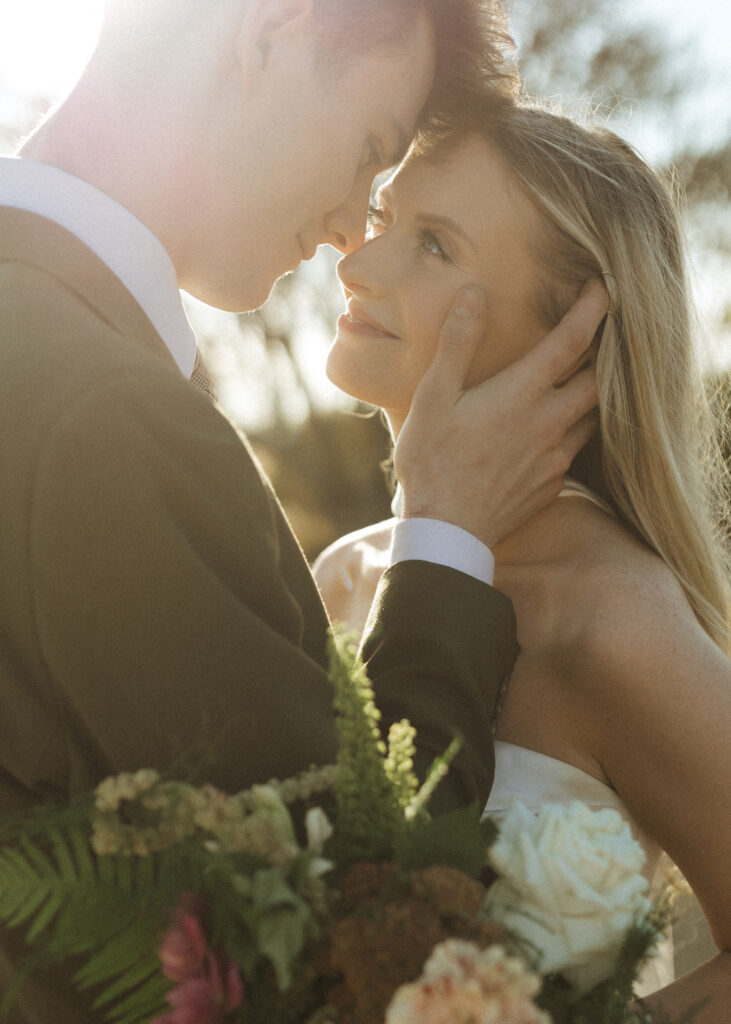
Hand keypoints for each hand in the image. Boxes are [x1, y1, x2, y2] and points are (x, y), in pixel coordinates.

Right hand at [394, 279, 606, 547]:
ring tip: (576, 377)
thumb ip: (458, 344)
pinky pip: (574, 447)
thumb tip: (474, 294)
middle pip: (597, 377)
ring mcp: (555, 456)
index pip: (573, 339)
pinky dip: (571, 428)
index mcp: (522, 394)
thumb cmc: (432, 463)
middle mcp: (549, 422)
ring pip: (592, 414)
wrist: (447, 533)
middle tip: (593, 333)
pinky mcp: (552, 484)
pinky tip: (550, 429)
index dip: (593, 308)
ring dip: (590, 391)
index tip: (602, 287)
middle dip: (601, 350)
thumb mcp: (433, 398)